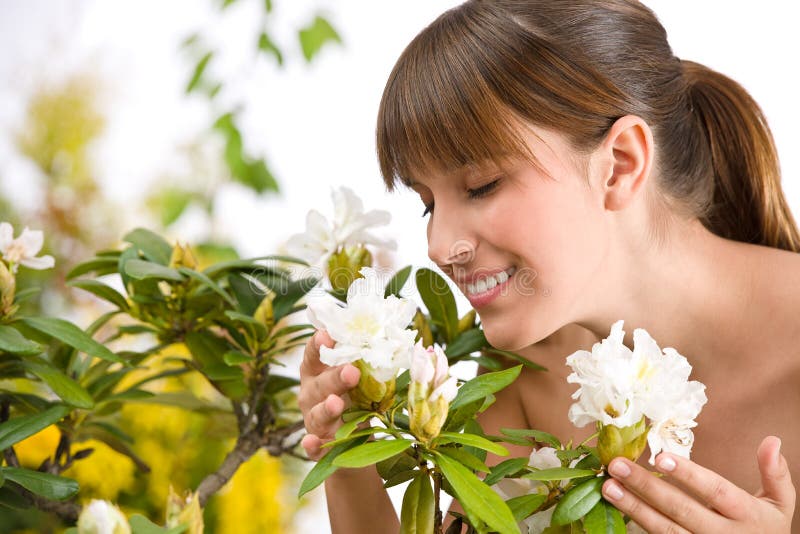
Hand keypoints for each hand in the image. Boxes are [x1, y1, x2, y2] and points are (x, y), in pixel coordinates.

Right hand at [298, 330, 360, 459]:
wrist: (356, 444)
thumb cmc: (356, 401)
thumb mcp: (360, 382)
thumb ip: (365, 365)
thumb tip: (389, 344)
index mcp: (318, 374)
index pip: (313, 356)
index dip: (317, 345)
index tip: (327, 335)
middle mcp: (311, 396)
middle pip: (320, 384)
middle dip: (335, 378)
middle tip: (352, 371)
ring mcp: (313, 422)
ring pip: (317, 415)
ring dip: (326, 409)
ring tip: (336, 403)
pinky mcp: (318, 448)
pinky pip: (312, 448)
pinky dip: (311, 445)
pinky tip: (313, 442)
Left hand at [601, 436, 794, 532]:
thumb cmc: (767, 529)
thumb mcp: (779, 504)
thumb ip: (774, 474)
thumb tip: (771, 441)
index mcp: (746, 515)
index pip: (714, 490)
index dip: (688, 475)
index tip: (660, 457)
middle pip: (681, 509)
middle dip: (647, 487)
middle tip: (617, 465)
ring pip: (665, 529)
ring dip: (633, 508)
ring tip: (608, 486)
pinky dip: (638, 526)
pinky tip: (617, 509)